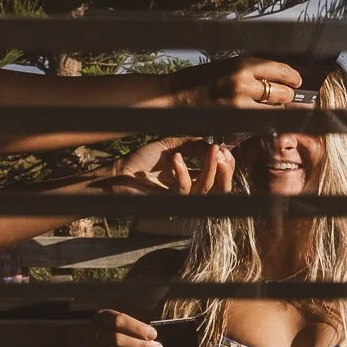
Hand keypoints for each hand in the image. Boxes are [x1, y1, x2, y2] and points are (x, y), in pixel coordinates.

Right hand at [74, 308, 162, 346]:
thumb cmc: (110, 344)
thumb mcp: (117, 331)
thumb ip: (131, 329)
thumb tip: (153, 336)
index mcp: (99, 318)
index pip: (118, 319)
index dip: (137, 327)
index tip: (153, 334)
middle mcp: (90, 333)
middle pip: (116, 338)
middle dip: (140, 344)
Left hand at [102, 139, 236, 196]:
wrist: (120, 172)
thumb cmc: (142, 161)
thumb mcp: (171, 146)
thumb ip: (192, 144)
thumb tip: (214, 144)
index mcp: (192, 178)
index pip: (219, 177)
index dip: (227, 165)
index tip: (225, 149)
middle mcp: (189, 191)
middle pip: (220, 190)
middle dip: (226, 171)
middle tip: (222, 153)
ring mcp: (180, 198)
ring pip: (205, 189)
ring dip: (211, 168)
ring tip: (212, 151)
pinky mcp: (169, 202)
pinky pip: (184, 189)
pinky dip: (182, 171)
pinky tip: (176, 158)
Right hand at [169, 56, 307, 112]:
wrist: (173, 97)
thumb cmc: (199, 80)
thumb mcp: (227, 66)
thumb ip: (251, 70)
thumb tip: (278, 77)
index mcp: (242, 64)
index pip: (281, 70)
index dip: (293, 77)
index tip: (296, 81)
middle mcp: (243, 83)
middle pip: (283, 92)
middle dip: (287, 96)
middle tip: (285, 96)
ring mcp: (240, 105)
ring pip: (275, 110)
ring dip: (277, 110)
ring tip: (271, 108)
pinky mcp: (234, 123)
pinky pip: (261, 124)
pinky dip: (264, 123)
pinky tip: (260, 120)